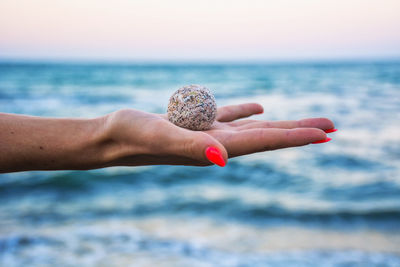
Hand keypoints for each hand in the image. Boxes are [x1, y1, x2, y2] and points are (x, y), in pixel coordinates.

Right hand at [104, 103, 333, 166]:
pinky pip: (229, 117)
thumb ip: (191, 146)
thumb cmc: (132, 137)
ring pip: (253, 127)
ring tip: (304, 123)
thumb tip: (222, 157)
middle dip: (299, 132)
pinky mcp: (197, 124)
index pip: (264, 141)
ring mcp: (208, 134)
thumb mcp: (161, 136)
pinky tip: (259, 108)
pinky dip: (247, 112)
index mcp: (215, 147)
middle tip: (331, 127)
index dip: (295, 137)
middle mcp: (217, 144)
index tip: (325, 134)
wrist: (113, 138)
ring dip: (280, 124)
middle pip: (268, 136)